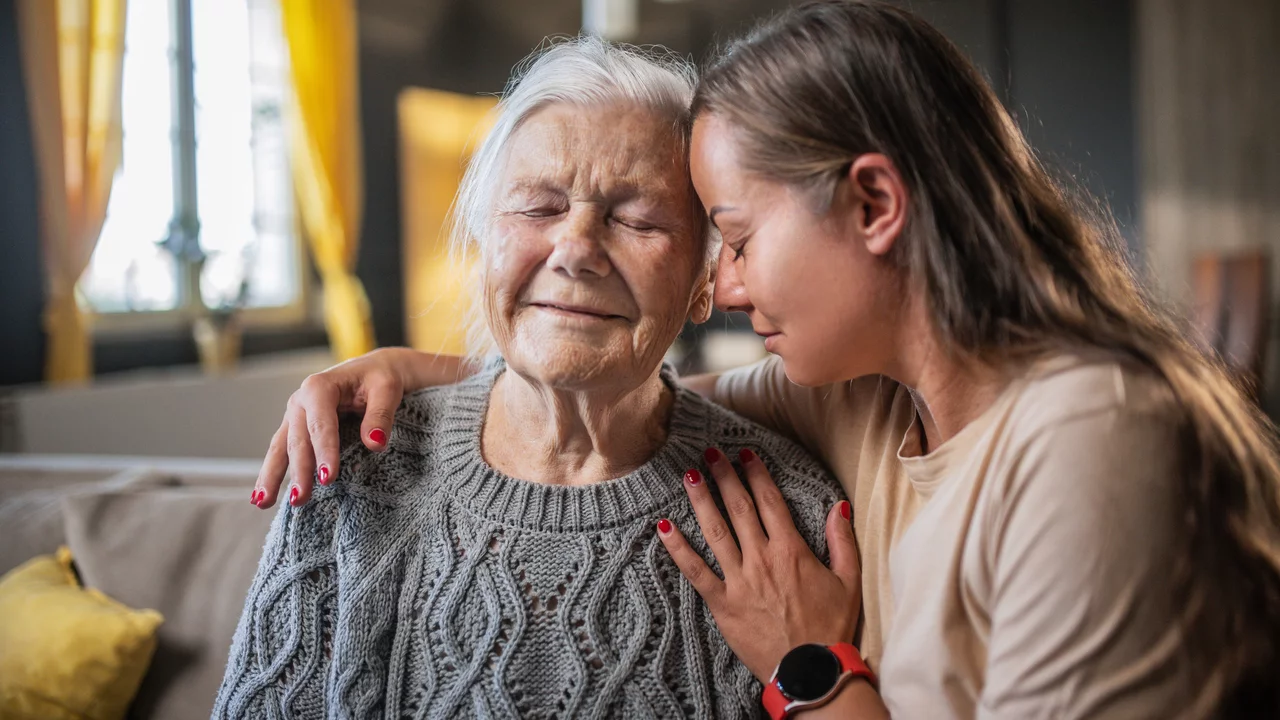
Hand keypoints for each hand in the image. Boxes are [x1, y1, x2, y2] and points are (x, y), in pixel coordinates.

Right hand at [251, 348, 411, 508]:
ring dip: (272, 476)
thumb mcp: (387, 389)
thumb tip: (375, 443)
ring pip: (280, 447)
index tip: (328, 478)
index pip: (321, 424)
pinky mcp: (296, 428)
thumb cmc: (380, 378)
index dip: (324, 451)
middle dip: (298, 471)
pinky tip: (262, 495)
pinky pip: (281, 451)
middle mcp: (301, 401)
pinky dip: (272, 472)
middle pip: (298, 440)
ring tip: (263, 503)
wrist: (374, 370)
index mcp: (320, 387)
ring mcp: (295, 415)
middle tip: (301, 499)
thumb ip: (381, 415)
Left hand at [657, 447, 860, 682]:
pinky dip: (678, 548)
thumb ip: (843, 541)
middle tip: (710, 453)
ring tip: (688, 475)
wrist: (811, 670)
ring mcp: (740, 580)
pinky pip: (696, 571)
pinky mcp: (723, 603)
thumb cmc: (831, 627)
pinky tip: (665, 527)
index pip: (769, 501)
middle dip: (724, 476)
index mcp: (791, 549)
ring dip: (701, 500)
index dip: (755, 473)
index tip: (744, 453)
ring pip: (715, 531)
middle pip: (739, 508)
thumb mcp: (849, 580)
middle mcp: (762, 558)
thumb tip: (838, 506)